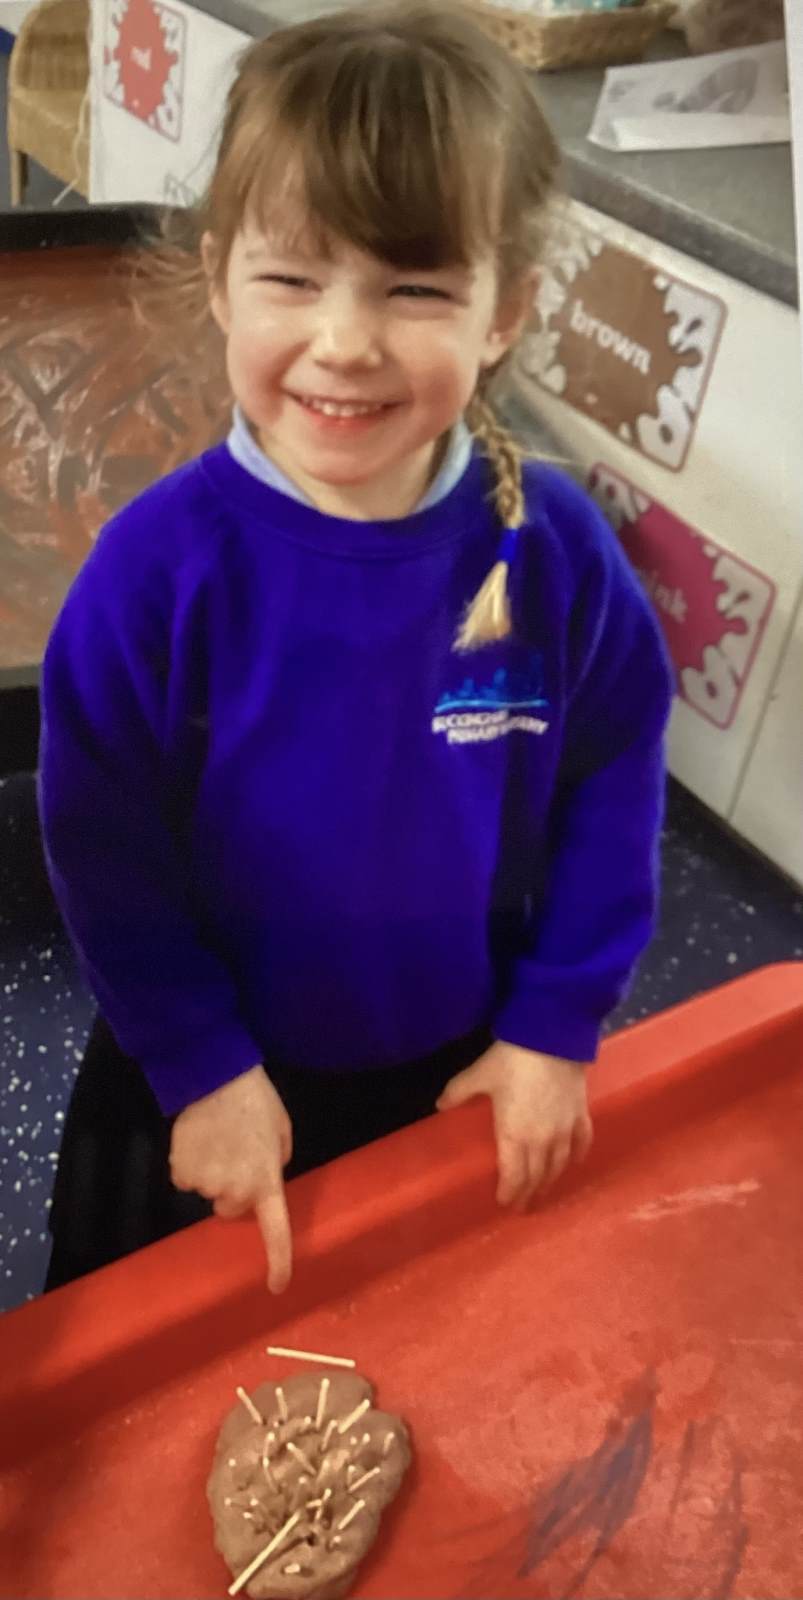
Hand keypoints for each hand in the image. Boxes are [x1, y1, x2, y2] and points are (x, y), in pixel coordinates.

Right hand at [170, 1066, 293, 1293]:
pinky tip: (197, 1139)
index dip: (278, 1260)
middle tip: (237, 1154)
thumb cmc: (257, 1103)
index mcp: (266, 1182)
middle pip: (231, 1207)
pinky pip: (185, 1178)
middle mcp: (235, 1191)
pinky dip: (188, 1164)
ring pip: (206, 1190)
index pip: (275, 1230)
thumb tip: (261, 1178)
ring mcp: (205, 1184)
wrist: (216, 1076)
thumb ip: (274, 1164)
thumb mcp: (281, 1134)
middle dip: (234, 1187)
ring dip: (211, 1172)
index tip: (277, 1286)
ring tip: (217, 1140)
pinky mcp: (180, 1171)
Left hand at [436, 1040, 591, 1210]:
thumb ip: (458, 1092)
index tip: (505, 1203)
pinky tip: (574, 1163)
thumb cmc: (511, 1059)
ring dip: (550, 1181)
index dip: (509, 1193)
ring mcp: (564, 1130)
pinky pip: (581, 1143)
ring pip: (559, 1165)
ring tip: (544, 1191)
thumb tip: (440, 1105)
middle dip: (529, 1194)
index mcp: (513, 1137)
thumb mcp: (479, 1074)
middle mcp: (541, 1141)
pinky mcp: (580, 1115)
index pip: (513, 1176)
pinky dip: (577, 1156)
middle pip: (536, 1176)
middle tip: (523, 1206)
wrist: (552, 1038)